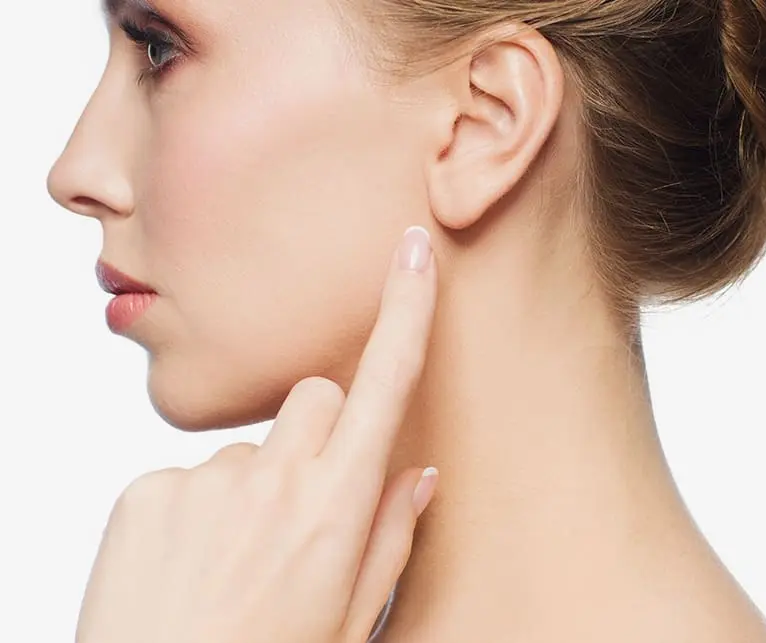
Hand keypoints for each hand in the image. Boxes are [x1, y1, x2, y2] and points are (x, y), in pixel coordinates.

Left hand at [75, 226, 438, 642]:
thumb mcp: (349, 620)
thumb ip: (389, 539)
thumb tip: (418, 475)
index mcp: (334, 511)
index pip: (385, 386)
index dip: (406, 310)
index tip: (414, 251)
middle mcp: (272, 481)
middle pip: (316, 398)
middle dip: (322, 431)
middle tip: (305, 502)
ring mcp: (203, 480)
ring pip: (251, 446)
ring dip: (255, 483)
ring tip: (235, 558)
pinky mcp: (146, 490)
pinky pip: (189, 474)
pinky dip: (197, 509)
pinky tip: (189, 566)